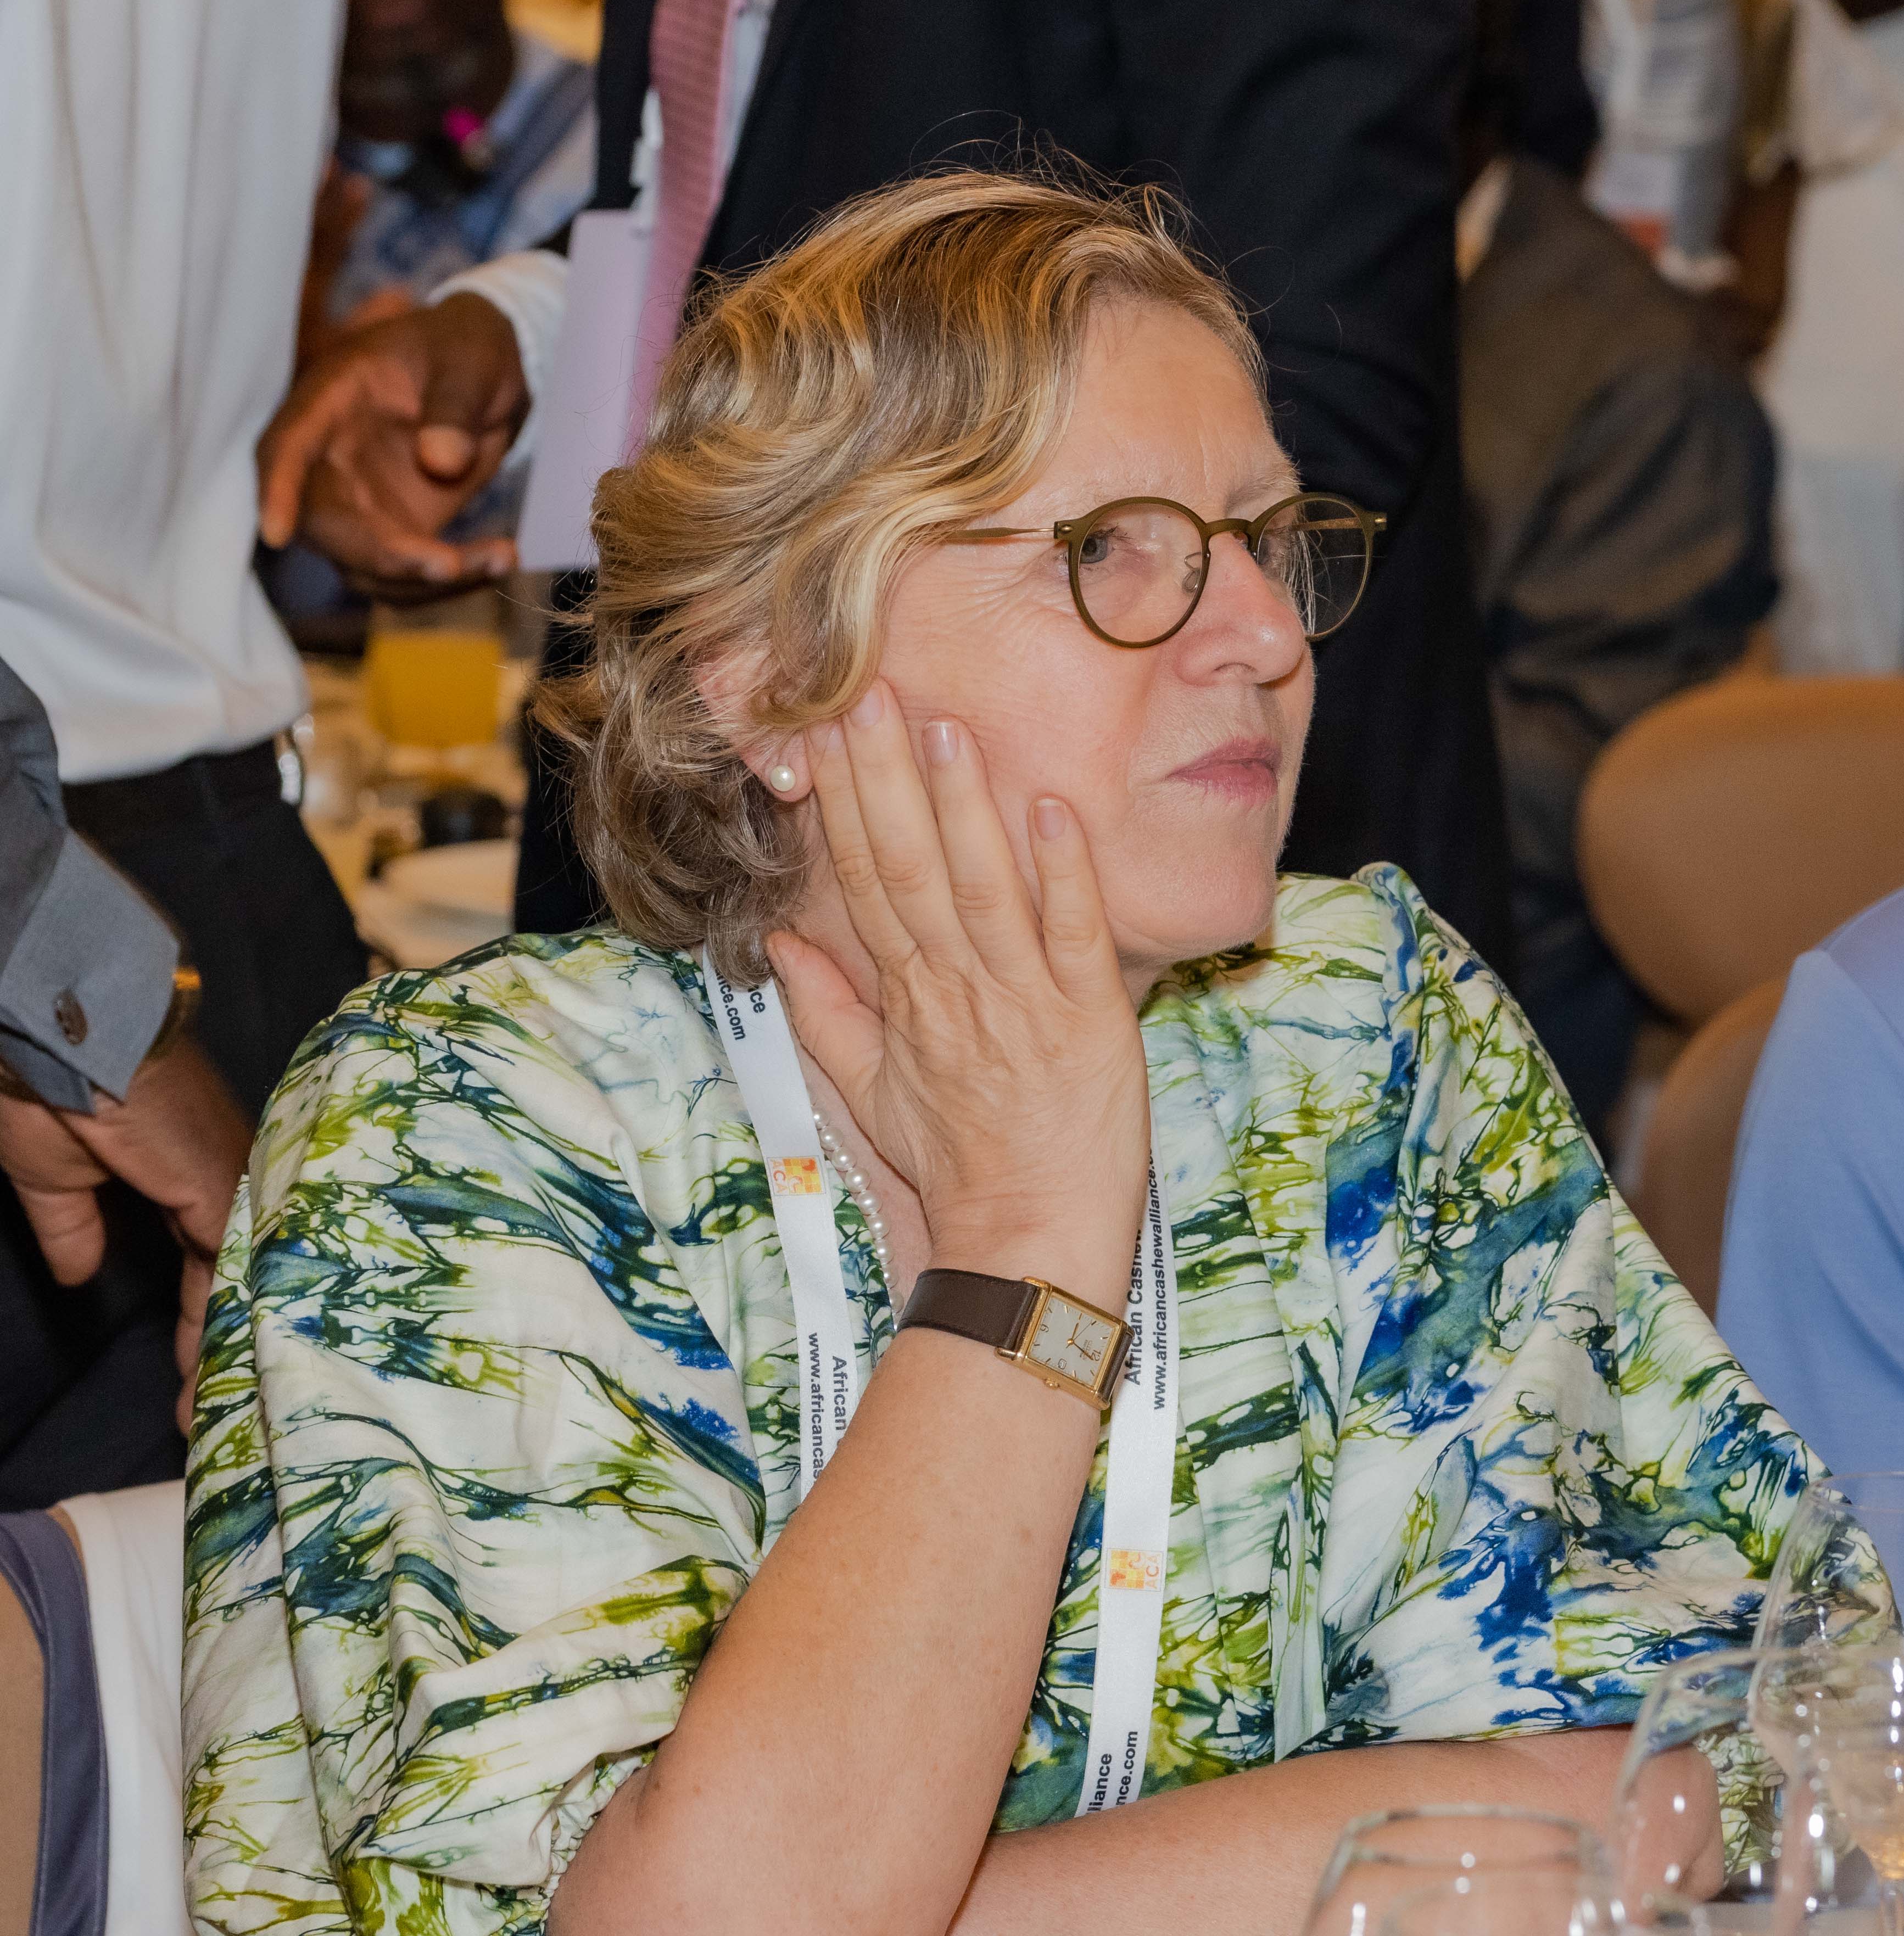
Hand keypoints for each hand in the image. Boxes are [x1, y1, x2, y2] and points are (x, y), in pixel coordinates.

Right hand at [0, 1038, 252, 1430]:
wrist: (59, 1031)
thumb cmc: (51, 1087)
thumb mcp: (56, 1176)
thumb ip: (74, 1225)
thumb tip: (81, 1273)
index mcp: (190, 1172)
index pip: (210, 1261)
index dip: (200, 1318)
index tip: (191, 1375)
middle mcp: (225, 1177)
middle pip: (240, 1276)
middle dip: (226, 1344)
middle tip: (214, 1412)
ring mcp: (232, 1179)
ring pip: (245, 1276)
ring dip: (227, 1343)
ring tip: (212, 1408)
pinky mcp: (223, 1184)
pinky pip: (233, 1263)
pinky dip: (226, 1316)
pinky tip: (219, 1363)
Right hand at [257, 292, 530, 598]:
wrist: (485, 372)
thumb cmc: (465, 349)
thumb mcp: (470, 361)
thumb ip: (454, 406)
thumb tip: (440, 461)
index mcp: (330, 401)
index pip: (284, 448)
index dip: (276, 491)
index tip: (275, 535)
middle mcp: (330, 458)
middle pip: (322, 523)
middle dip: (377, 555)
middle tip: (449, 566)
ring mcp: (359, 500)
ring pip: (364, 562)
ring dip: (423, 579)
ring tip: (500, 559)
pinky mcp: (396, 529)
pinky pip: (407, 573)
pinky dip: (452, 579)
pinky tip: (502, 558)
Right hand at [765, 689, 1148, 1283]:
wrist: (1026, 1242)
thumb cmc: (959, 1166)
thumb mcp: (870, 1094)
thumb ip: (826, 1013)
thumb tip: (781, 942)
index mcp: (906, 998)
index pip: (864, 881)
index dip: (844, 803)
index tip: (825, 731)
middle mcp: (955, 989)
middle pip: (909, 868)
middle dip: (887, 778)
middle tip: (868, 693)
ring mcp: (1021, 1002)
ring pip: (983, 889)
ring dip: (965, 805)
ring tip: (948, 727)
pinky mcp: (1089, 1021)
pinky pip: (1073, 936)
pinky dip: (1064, 874)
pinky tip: (1053, 809)